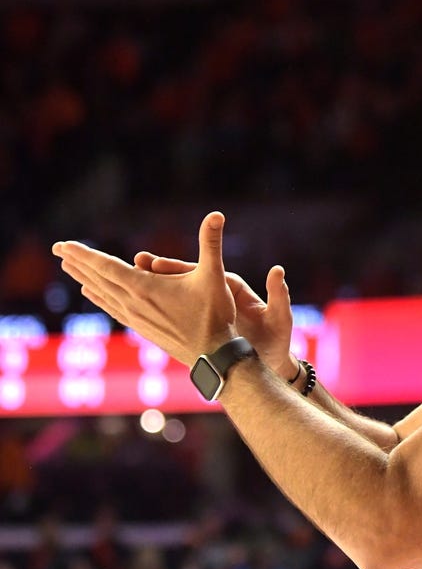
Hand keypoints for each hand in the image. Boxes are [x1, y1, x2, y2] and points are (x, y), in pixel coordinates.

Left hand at [52, 212, 236, 365]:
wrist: (212, 355)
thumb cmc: (215, 314)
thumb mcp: (215, 274)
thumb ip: (212, 243)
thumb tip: (217, 214)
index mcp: (145, 288)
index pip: (106, 266)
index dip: (84, 254)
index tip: (64, 244)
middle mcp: (133, 302)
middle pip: (97, 278)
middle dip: (77, 262)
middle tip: (57, 248)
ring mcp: (135, 317)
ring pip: (101, 293)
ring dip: (83, 278)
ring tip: (68, 267)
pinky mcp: (140, 327)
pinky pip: (111, 307)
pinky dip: (98, 297)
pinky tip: (92, 293)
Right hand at [134, 252, 295, 379]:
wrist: (270, 357)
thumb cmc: (277, 339)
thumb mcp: (280, 317)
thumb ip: (278, 295)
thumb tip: (278, 270)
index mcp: (234, 288)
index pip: (205, 272)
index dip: (182, 267)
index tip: (158, 263)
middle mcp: (218, 293)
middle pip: (186, 279)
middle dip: (162, 272)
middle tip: (137, 262)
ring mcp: (207, 307)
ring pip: (176, 294)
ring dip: (154, 287)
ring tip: (128, 279)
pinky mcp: (201, 322)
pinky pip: (175, 312)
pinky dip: (157, 307)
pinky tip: (134, 305)